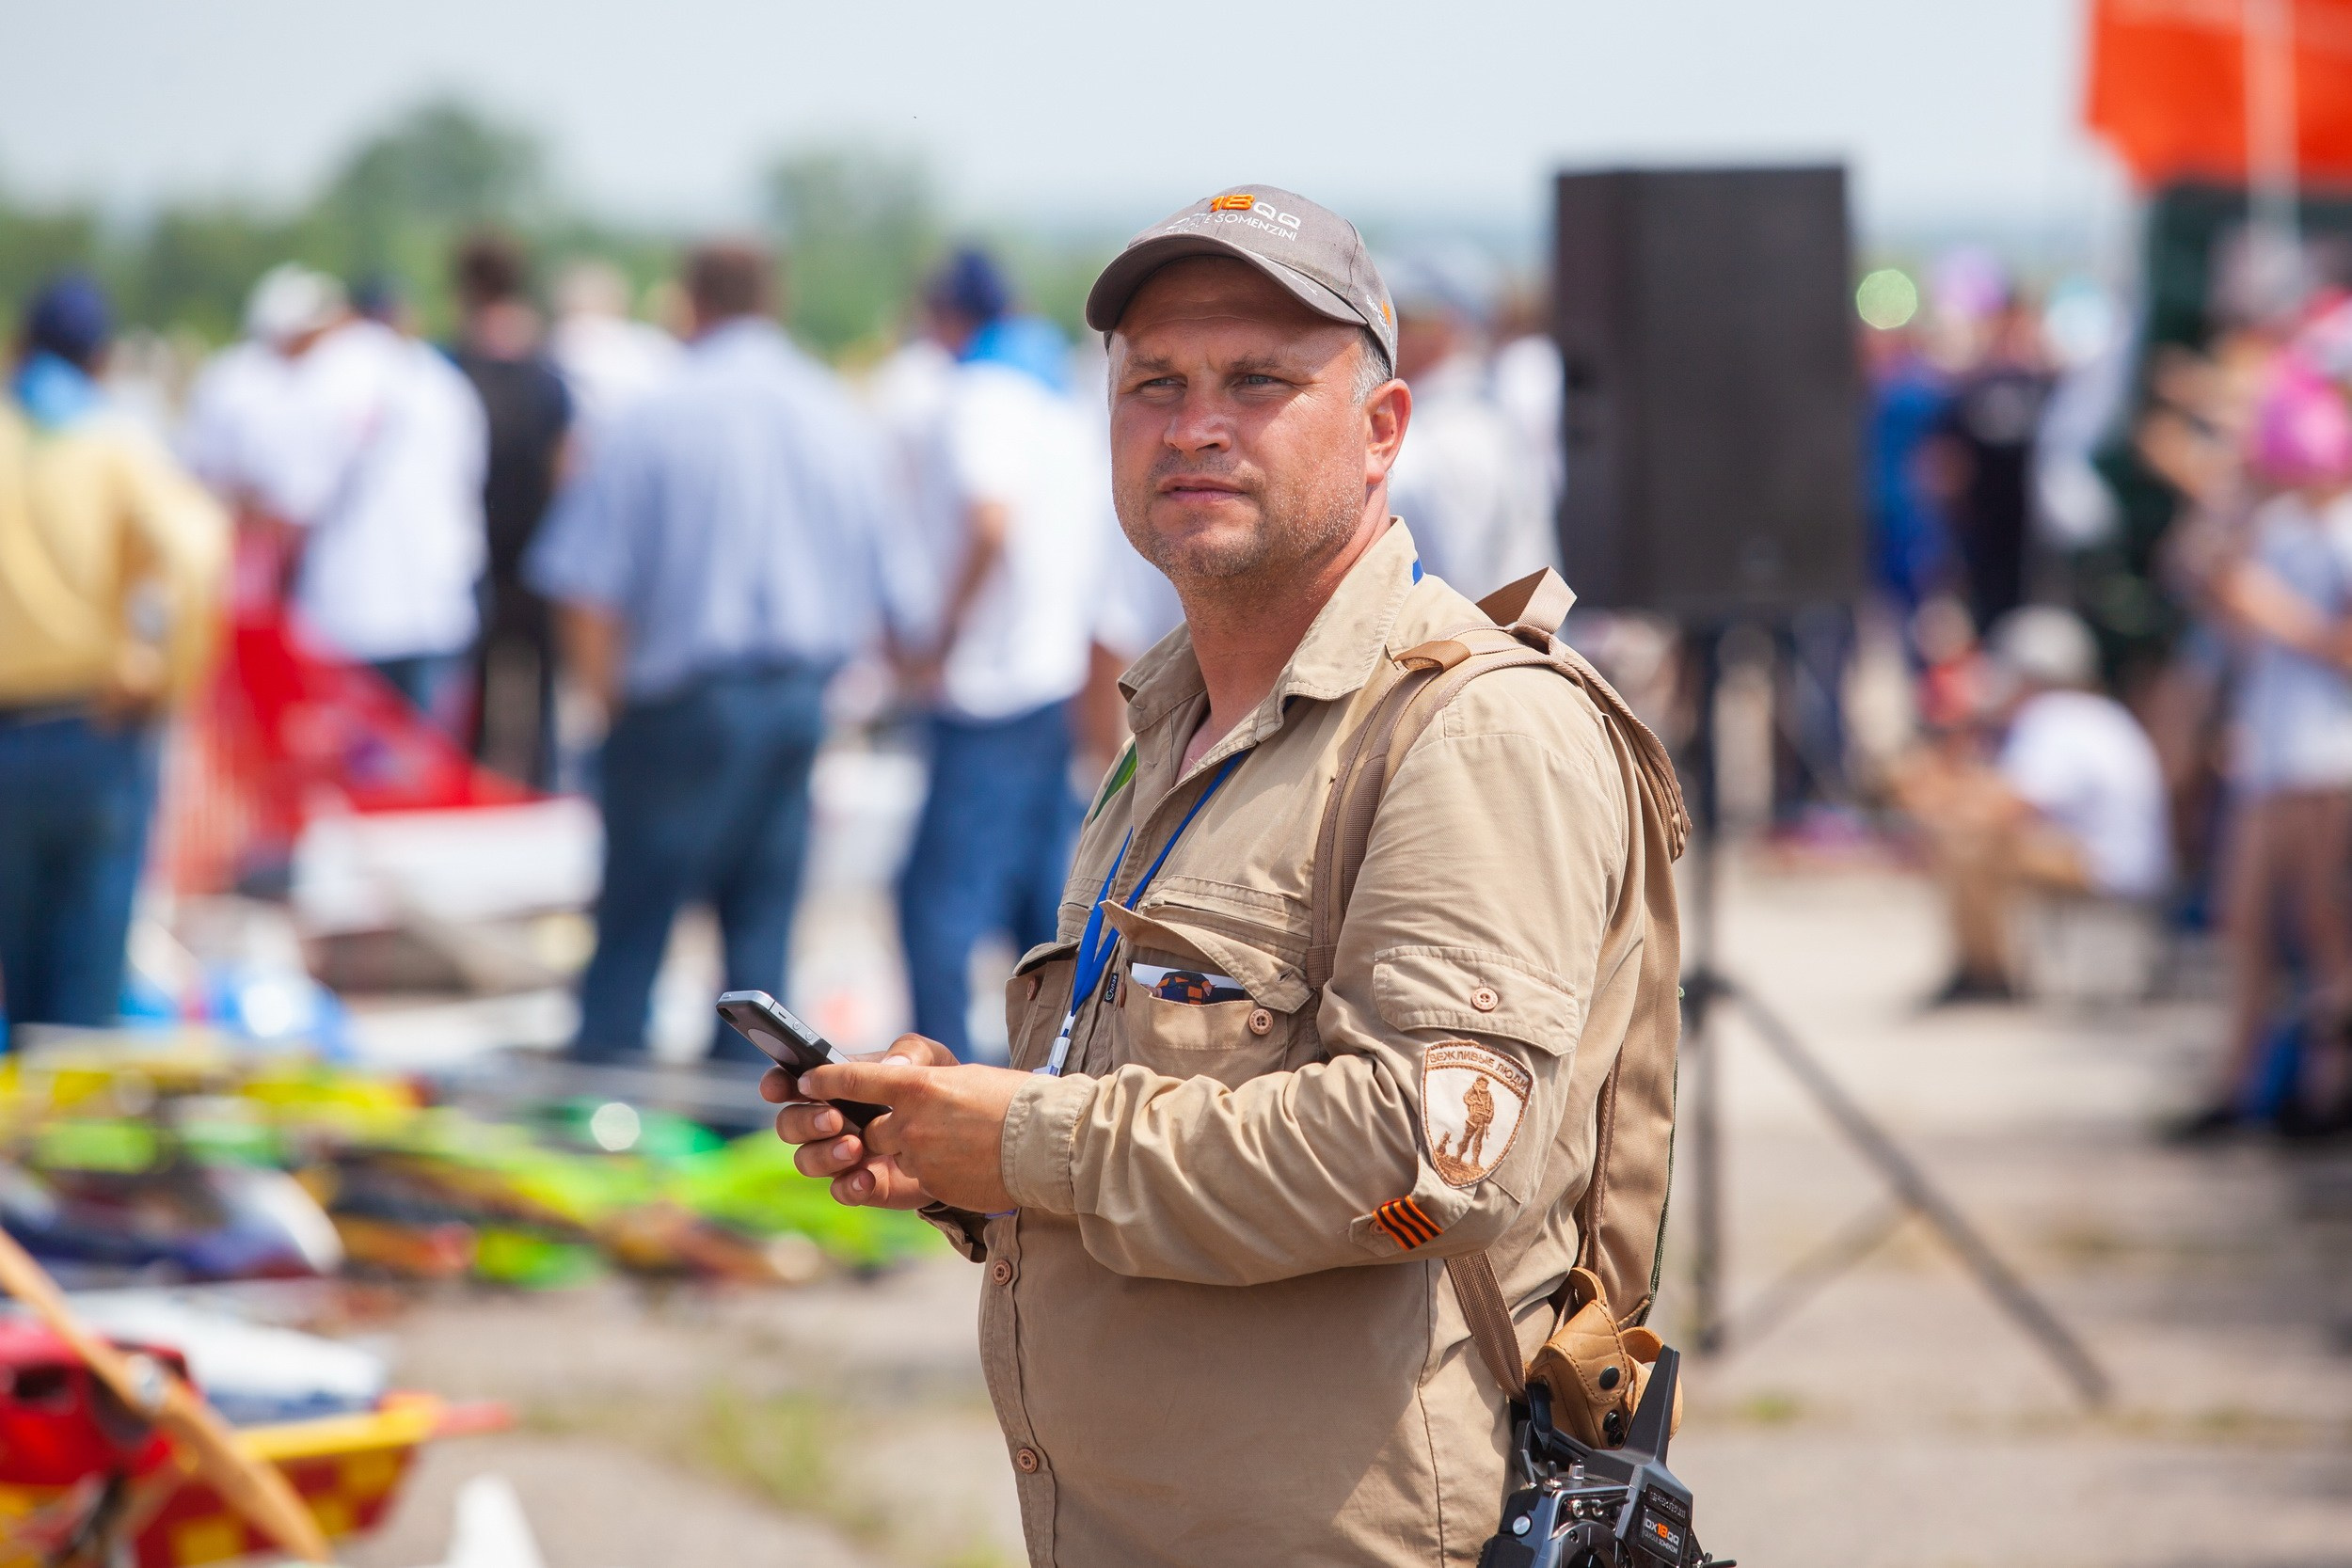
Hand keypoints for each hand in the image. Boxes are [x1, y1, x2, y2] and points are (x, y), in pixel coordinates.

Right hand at [761, 1034, 1025, 1212]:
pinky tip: (868, 1177)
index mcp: (837, 1085)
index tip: (779, 1086)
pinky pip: (840, 1191)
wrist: (972, 1134)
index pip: (791, 1082)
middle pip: (790, 1124)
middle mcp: (831, 1121)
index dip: (777, 1083)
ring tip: (857, 1146)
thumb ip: (910, 1053)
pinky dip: (848, 1186)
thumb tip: (888, 1067)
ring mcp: (845, 1156)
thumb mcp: (932, 1061)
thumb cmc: (940, 1087)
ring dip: (825, 1153)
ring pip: (807, 1160)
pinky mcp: (865, 1185)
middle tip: (836, 1118)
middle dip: (805, 1121)